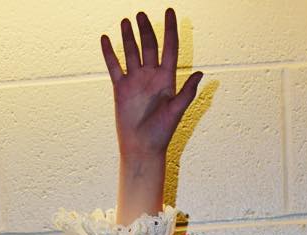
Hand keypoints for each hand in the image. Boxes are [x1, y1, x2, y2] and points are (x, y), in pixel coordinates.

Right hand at [102, 8, 202, 161]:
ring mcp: (135, 81)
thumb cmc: (161, 133)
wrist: (142, 149)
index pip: (170, 48)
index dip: (170, 29)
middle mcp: (151, 76)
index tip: (170, 11)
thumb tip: (201, 74)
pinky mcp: (121, 88)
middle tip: (141, 14)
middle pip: (149, 46)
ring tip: (125, 21)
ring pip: (131, 52)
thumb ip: (187, 92)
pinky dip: (109, 53)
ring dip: (128, 37)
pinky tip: (105, 39)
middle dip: (145, 29)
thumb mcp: (176, 112)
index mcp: (167, 79)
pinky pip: (114, 66)